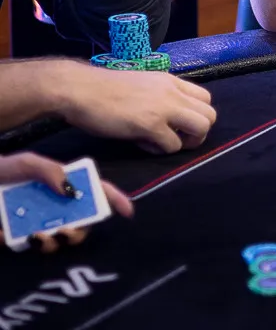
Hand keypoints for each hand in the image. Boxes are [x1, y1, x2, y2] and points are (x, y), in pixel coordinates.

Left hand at [0, 152, 132, 252]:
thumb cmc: (5, 169)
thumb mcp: (28, 163)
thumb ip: (50, 172)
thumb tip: (72, 191)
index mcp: (61, 186)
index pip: (94, 191)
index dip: (113, 199)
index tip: (127, 211)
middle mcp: (53, 207)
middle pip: (79, 224)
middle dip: (78, 232)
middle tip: (65, 231)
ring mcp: (36, 224)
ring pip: (56, 242)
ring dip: (51, 244)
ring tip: (36, 237)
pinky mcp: (17, 239)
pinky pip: (26, 249)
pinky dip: (20, 245)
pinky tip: (7, 234)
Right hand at [57, 63, 216, 153]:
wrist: (81, 89)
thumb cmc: (104, 89)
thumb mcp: (142, 85)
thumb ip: (160, 96)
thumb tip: (168, 117)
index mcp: (170, 81)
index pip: (205, 98)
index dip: (195, 116)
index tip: (177, 125)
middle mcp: (172, 91)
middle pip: (210, 115)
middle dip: (197, 132)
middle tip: (175, 138)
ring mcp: (164, 107)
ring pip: (202, 128)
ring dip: (186, 142)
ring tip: (163, 143)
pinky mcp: (150, 125)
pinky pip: (172, 145)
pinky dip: (160, 150)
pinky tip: (142, 144)